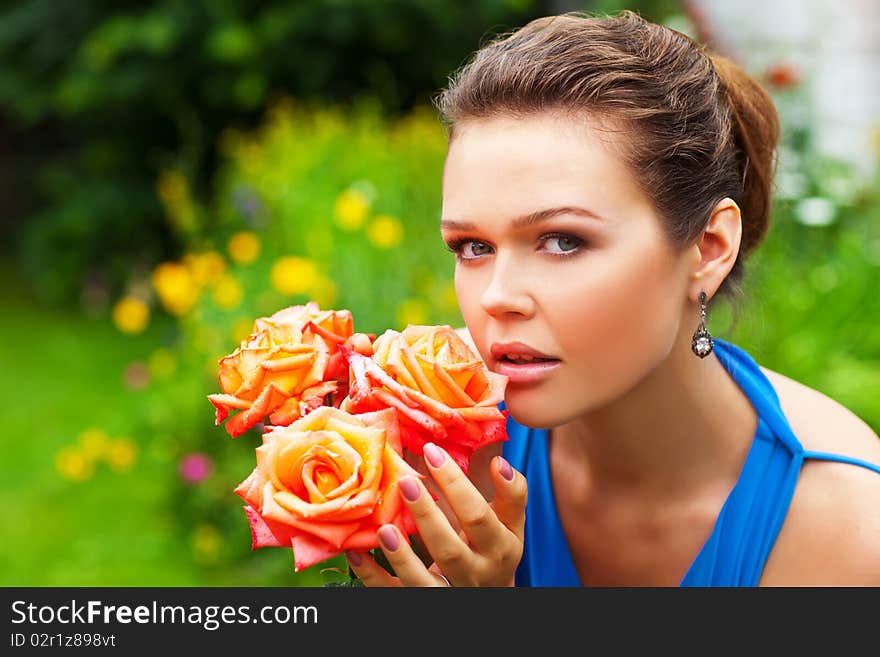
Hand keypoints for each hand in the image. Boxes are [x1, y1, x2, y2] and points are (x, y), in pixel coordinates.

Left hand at [345, 442, 526, 586]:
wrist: (489, 594)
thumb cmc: (495, 547)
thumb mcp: (511, 523)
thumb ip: (511, 493)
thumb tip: (500, 462)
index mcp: (499, 548)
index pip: (479, 517)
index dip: (457, 485)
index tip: (433, 452)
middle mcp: (475, 575)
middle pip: (451, 551)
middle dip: (427, 517)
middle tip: (406, 482)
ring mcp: (447, 592)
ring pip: (423, 584)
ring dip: (402, 558)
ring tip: (383, 529)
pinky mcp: (422, 603)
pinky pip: (395, 596)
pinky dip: (374, 578)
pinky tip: (357, 554)